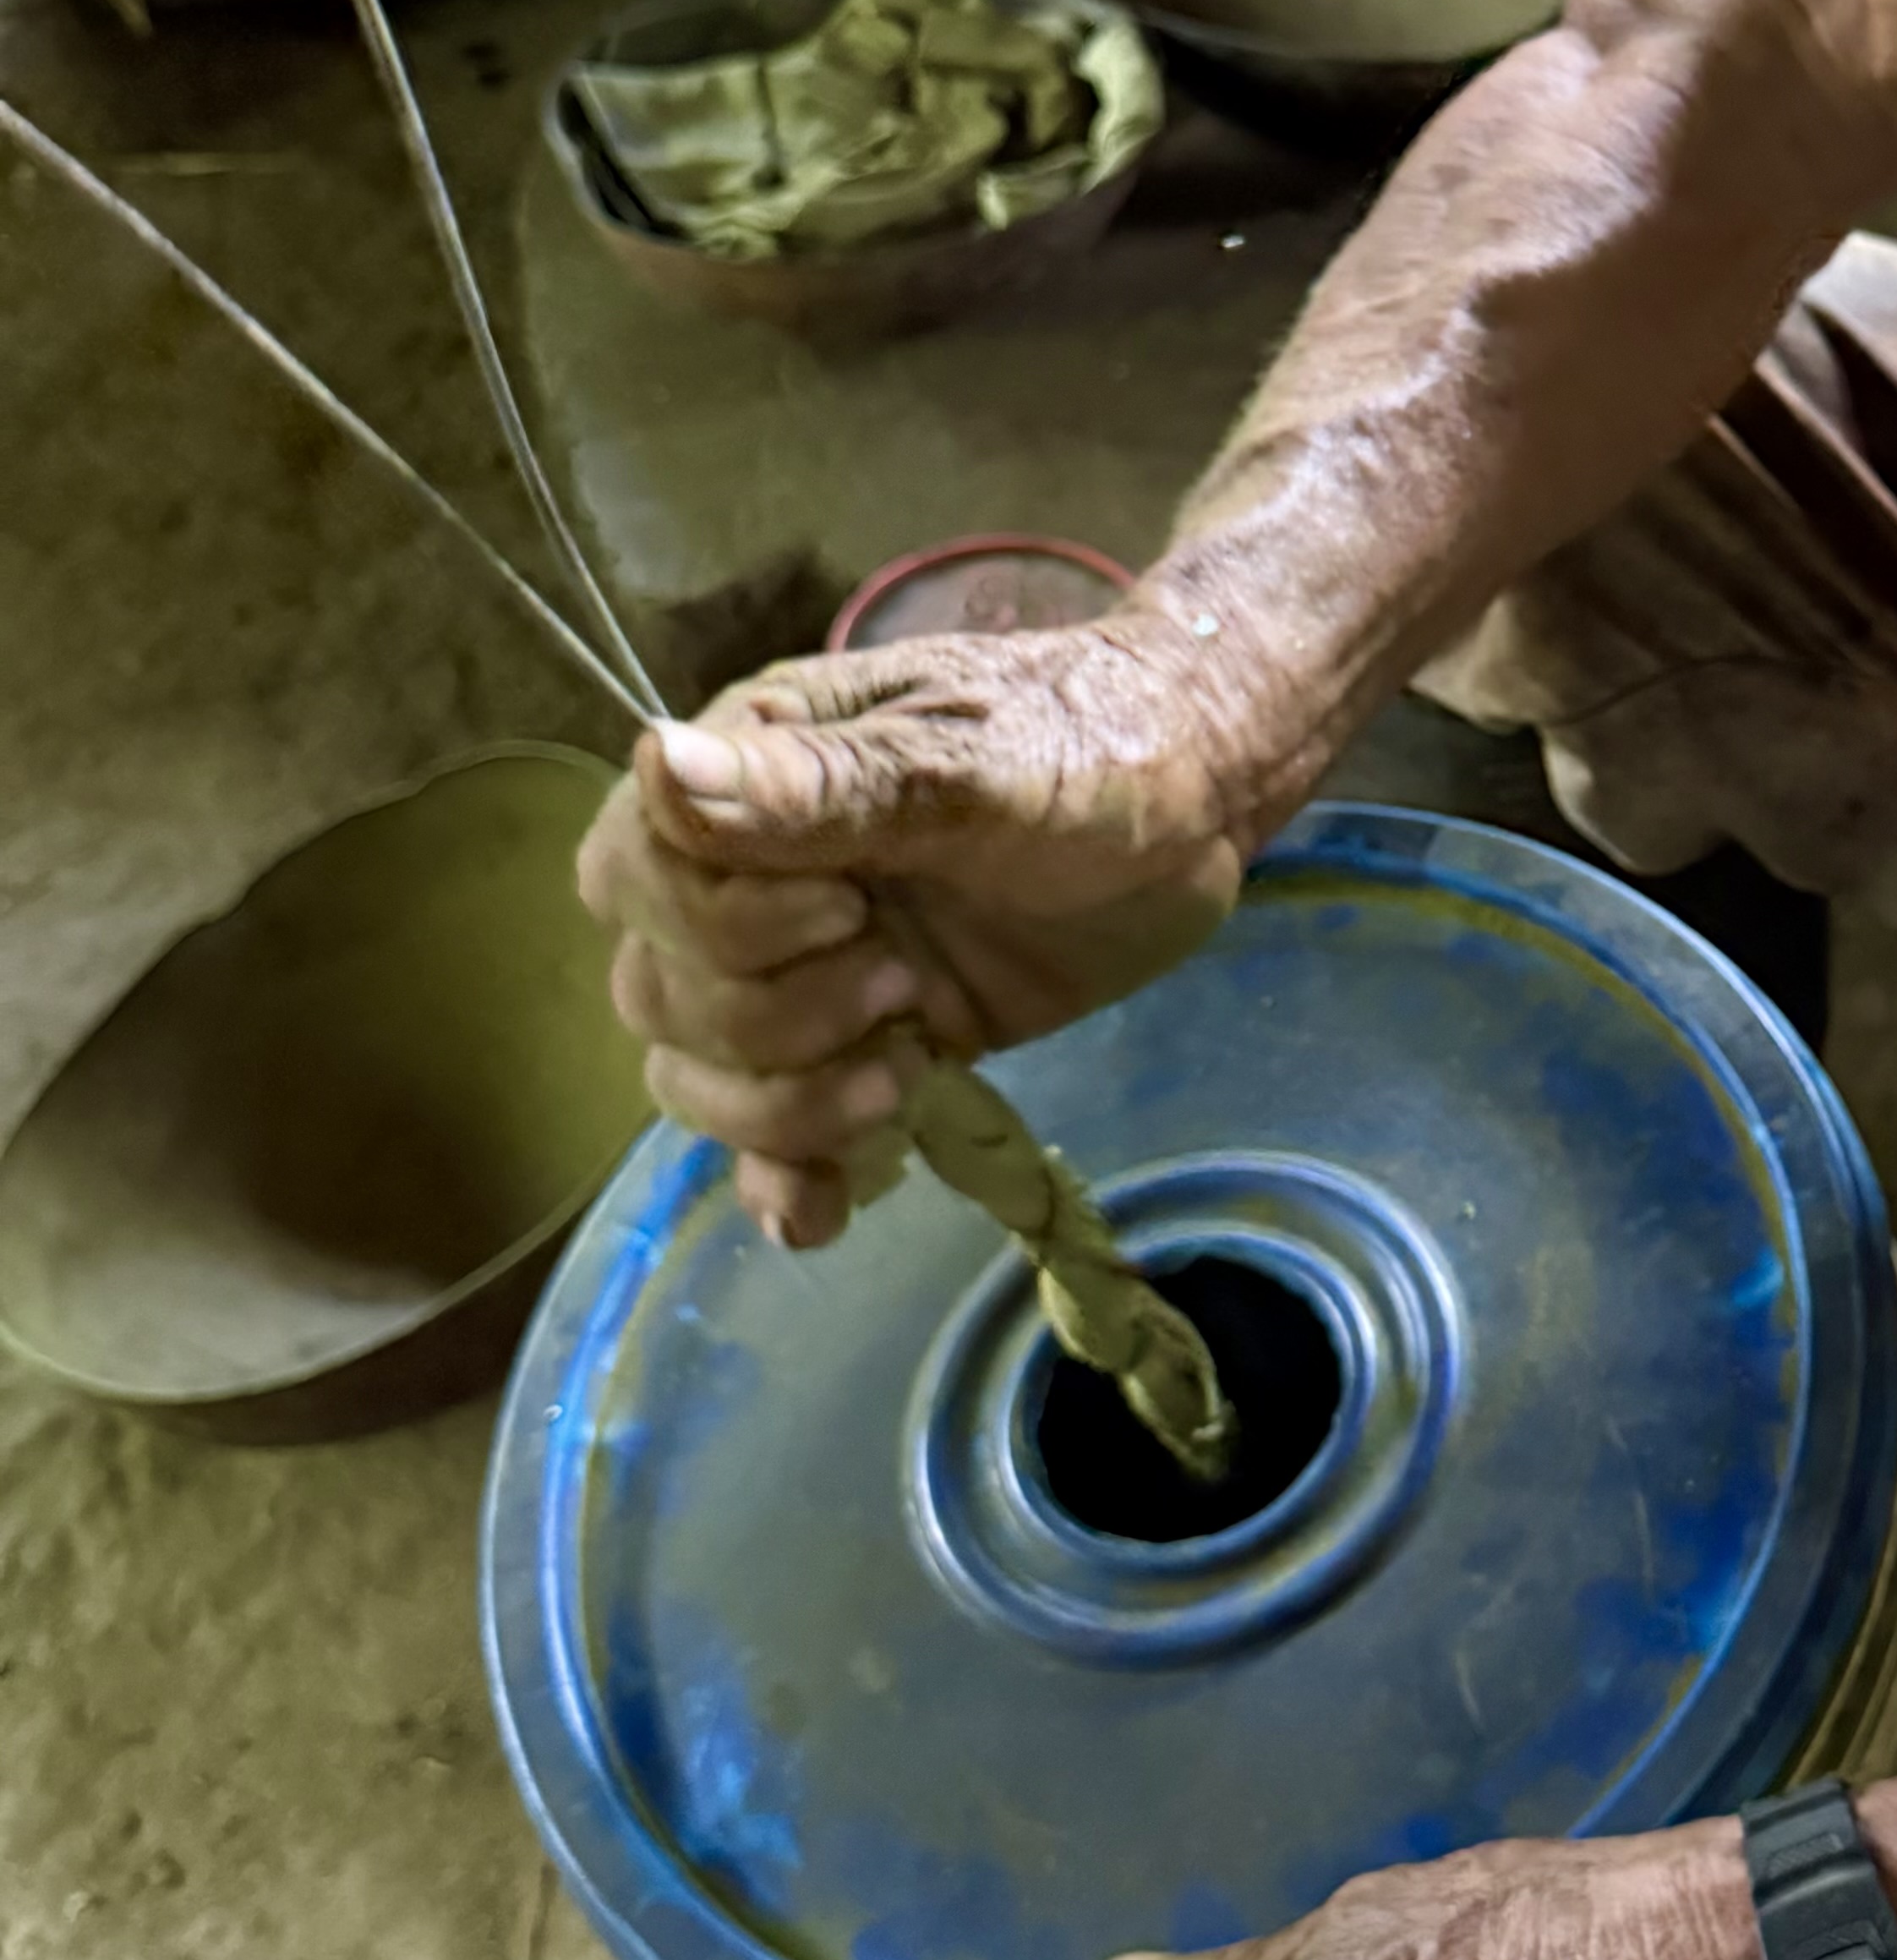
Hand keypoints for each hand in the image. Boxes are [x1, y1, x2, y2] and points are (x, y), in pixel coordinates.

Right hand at [575, 605, 1264, 1248]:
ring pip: (696, 1076)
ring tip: (906, 1067)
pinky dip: (785, 1180)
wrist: (1198, 802)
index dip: (722, 925)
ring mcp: (801, 968)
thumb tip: (655, 760)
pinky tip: (825, 1213)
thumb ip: (826, 783)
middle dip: (774, 1018)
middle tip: (904, 981)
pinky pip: (770, 1137)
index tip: (849, 908)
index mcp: (750, 770)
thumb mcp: (977, 759)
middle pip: (658, 993)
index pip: (635, 876)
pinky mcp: (862, 1044)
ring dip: (786, 1105)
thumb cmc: (1092, 746)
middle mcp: (747, 873)